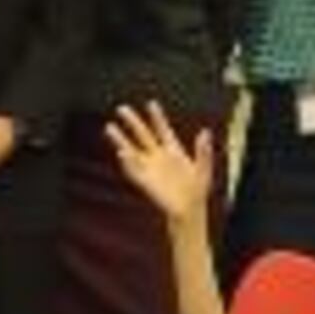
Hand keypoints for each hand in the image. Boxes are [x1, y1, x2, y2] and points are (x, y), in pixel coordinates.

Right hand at [106, 103, 215, 225]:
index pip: (162, 129)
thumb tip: (205, 132)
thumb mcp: (203, 168)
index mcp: (173, 151)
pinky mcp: (144, 181)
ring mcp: (149, 168)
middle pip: (142, 135)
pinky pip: (133, 170)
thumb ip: (203, 151)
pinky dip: (127, 162)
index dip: (157, 117)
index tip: (151, 103)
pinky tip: (121, 153)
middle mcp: (158, 157)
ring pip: (132, 150)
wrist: (188, 210)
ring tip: (109, 128)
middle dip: (132, 122)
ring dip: (121, 140)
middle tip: (122, 109)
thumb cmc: (197, 190)